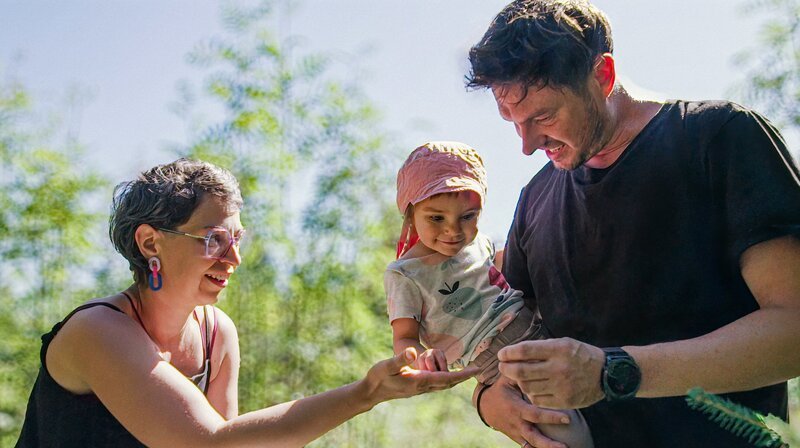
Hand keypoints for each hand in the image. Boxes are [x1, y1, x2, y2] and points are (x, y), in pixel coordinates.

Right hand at [363, 348, 477, 404]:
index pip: (447, 377)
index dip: (463, 374)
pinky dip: (446, 379)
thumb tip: (413, 352)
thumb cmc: (378, 376)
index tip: (476, 369)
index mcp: (420, 380)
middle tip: (477, 369)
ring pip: (443, 384)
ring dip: (456, 378)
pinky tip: (448, 374)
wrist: (371, 391)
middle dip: (463, 376)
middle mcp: (423, 386)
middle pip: (449, 382)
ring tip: (466, 371)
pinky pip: (437, 384)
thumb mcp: (387, 365)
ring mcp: (420, 388)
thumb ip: (400, 358)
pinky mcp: (417, 387)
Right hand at [477, 376, 572, 447]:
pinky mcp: (516, 438)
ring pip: (531, 445)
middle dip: (549, 443)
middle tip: (565, 446)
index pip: (535, 414)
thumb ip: (521, 374)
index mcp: (516, 408)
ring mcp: (516, 432)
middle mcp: (516, 423)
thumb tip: (536, 361)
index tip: (567, 418)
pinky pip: (527, 447)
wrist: (485, 405)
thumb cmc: (500, 389)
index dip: (550, 417)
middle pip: (533, 436)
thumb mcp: (507, 379)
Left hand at [498, 337, 605, 408]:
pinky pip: (537, 399)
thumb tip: (516, 351)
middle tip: (502, 366)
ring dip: (518, 381)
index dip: (509, 353)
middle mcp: (558, 368)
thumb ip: (541, 347)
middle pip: (521, 371)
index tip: (501, 354)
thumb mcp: (563, 343)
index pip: (525, 350)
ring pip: (527, 387)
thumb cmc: (580, 355)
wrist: (606, 374)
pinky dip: (530, 393)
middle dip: (506, 368)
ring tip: (517, 376)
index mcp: (558, 349)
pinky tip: (531, 387)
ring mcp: (561, 386)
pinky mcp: (564, 401)